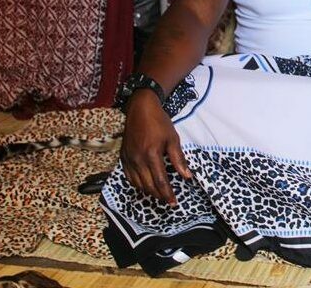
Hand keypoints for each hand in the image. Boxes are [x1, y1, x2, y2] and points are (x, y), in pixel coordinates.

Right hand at [120, 90, 191, 205]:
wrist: (140, 109)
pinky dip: (137, 184)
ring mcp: (128, 159)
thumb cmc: (159, 122)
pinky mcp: (123, 157)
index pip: (160, 181)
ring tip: (159, 195)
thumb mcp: (173, 138)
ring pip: (137, 183)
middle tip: (168, 202)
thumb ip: (179, 159)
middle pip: (148, 185)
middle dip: (159, 196)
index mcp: (151, 154)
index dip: (167, 194)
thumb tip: (187, 176)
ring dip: (148, 192)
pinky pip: (129, 176)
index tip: (173, 203)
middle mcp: (138, 159)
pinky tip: (145, 186)